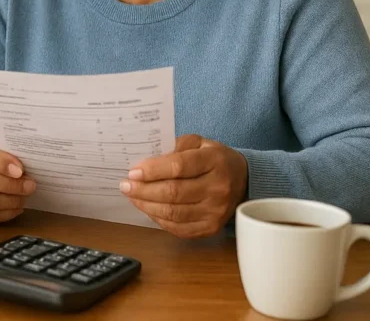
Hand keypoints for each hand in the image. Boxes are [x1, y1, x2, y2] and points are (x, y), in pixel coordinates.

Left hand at [120, 134, 247, 237]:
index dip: (152, 170)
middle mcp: (218, 188)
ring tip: (132, 196)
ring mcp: (216, 212)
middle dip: (144, 190)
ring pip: (173, 213)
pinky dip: (158, 219)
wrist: (243, 180)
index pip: (178, 167)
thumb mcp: (199, 142)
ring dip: (147, 205)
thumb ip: (175, 146)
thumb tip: (147, 160)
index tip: (132, 172)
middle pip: (173, 193)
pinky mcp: (211, 228)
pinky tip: (148, 208)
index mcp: (215, 161)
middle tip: (125, 186)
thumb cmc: (214, 158)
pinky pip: (178, 228)